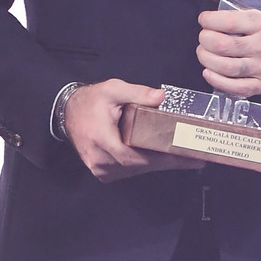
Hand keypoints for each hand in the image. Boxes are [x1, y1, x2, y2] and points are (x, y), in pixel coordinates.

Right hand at [64, 78, 203, 182]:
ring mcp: (100, 168)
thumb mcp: (112, 89)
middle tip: (192, 158)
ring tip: (183, 158)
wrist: (68, 112)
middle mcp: (100, 159)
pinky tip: (163, 158)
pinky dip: (146, 164)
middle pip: (139, 166)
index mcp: (101, 139)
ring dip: (158, 164)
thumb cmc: (90, 101)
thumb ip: (137, 93)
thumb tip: (160, 97)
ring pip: (135, 170)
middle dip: (167, 162)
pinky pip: (129, 170)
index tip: (181, 155)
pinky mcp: (103, 171)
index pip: (133, 156)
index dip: (159, 158)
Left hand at [193, 0, 260, 97]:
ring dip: (206, 60)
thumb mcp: (251, 5)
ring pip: (226, 67)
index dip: (208, 20)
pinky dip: (217, 81)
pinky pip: (235, 87)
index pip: (227, 21)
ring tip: (204, 53)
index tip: (205, 20)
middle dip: (205, 41)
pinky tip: (209, 72)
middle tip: (204, 38)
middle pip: (222, 46)